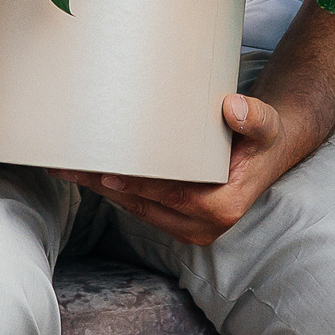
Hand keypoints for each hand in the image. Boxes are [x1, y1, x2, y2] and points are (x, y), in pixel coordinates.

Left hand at [55, 93, 303, 246]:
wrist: (262, 157)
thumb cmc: (260, 139)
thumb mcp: (266, 126)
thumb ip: (255, 117)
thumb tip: (234, 108)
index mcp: (224, 207)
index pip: (173, 195)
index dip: (140, 184)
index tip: (108, 172)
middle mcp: (204, 225)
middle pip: (145, 204)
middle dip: (104, 185)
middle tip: (70, 165)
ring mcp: (187, 227)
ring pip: (135, 208)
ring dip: (101, 188)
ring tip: (69, 166)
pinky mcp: (174, 220)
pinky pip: (138, 206)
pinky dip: (112, 190)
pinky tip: (87, 172)